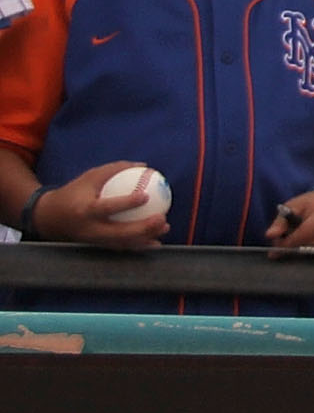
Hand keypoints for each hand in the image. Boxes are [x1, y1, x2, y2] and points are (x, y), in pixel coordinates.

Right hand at [35, 162, 169, 248]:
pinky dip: (138, 245)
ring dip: (145, 239)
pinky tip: (156, 241)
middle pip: (118, 233)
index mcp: (85, 210)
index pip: (107, 208)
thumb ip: (116, 169)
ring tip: (165, 228)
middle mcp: (89, 229)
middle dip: (142, 228)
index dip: (126, 203)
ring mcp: (93, 241)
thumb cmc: (74, 192)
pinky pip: (120, 247)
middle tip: (162, 218)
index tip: (145, 196)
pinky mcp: (97, 247)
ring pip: (122, 244)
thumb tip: (145, 165)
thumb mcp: (90, 176)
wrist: (49, 217)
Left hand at [265, 186, 313, 251]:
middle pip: (305, 249)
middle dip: (292, 248)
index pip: (298, 240)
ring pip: (313, 254)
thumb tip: (270, 235)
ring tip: (301, 238)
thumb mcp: (295, 205)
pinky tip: (313, 240)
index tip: (275, 245)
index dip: (284, 245)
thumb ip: (281, 221)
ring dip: (303, 250)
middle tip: (287, 240)